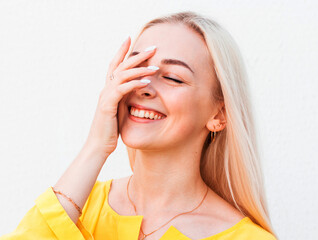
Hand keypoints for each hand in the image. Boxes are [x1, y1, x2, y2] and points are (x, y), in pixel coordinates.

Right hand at [83, 37, 157, 158]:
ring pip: (122, 75)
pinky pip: (122, 90)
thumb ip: (124, 98)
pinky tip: (147, 82)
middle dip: (136, 55)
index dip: (121, 51)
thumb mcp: (119, 110)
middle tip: (153, 47)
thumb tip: (136, 90)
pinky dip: (135, 84)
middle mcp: (106, 89)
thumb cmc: (110, 129)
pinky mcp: (108, 105)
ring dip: (140, 69)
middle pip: (121, 66)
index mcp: (109, 89)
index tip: (130, 38)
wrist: (98, 145)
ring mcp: (106, 96)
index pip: (114, 65)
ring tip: (155, 65)